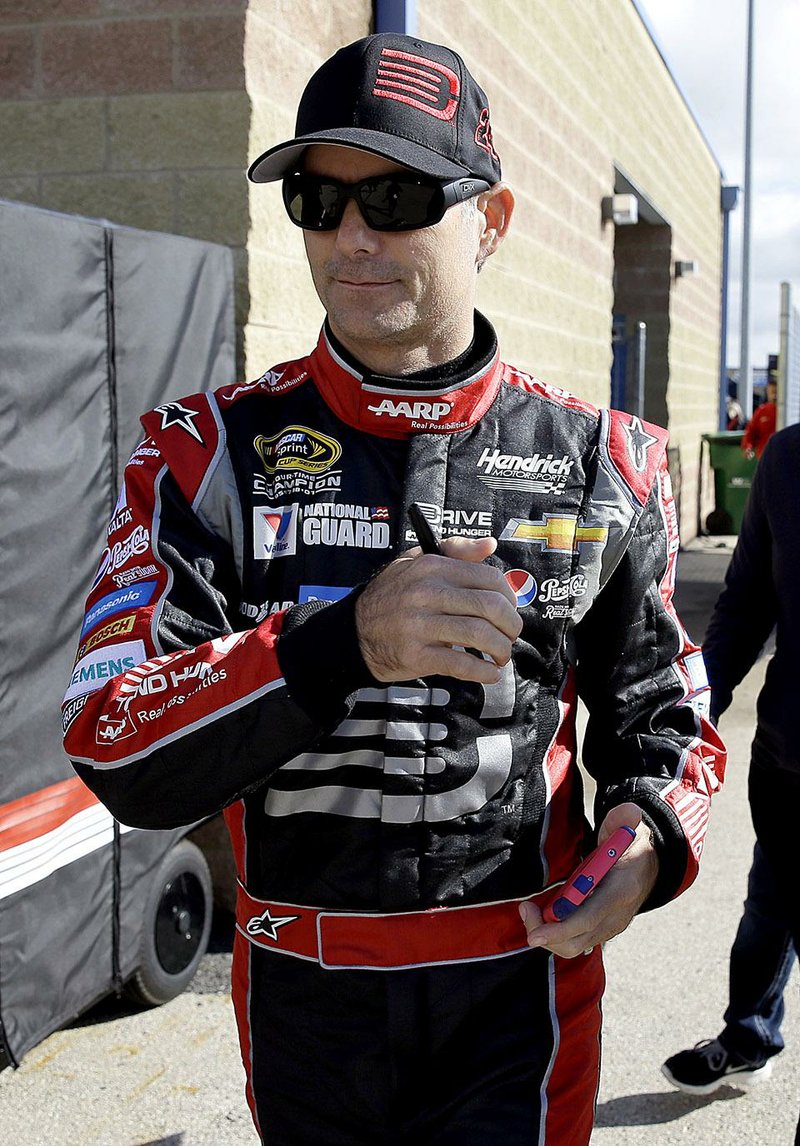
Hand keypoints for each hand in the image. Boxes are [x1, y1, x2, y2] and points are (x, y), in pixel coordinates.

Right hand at [355, 536, 522, 683]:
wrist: (355, 632)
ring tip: (501, 654)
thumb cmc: (392, 596)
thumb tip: (489, 544)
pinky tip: (489, 672)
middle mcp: (426, 593)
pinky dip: (483, 671)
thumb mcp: (416, 562)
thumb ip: (454, 551)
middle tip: (511, 635)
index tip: (510, 609)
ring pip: (479, 635)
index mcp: (432, 567)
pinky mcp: (415, 655)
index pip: (489, 577)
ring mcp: (419, 625)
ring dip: (501, 649)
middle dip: (511, 625)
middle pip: (490, 607)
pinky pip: (460, 664)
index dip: (510, 596)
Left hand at [518, 802, 658, 958]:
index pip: (588, 918)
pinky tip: (544, 916)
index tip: (534, 933)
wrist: (651, 866)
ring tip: (531, 909)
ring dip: (547, 933)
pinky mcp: (602, 931)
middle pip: (575, 940)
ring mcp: (610, 927)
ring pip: (573, 946)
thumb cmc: (633, 846)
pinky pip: (575, 942)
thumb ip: (624, 818)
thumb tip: (628, 812)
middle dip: (545, 931)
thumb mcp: (630, 827)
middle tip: (526, 907)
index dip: (560, 929)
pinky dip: (556, 935)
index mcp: (620, 891)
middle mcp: (616, 916)